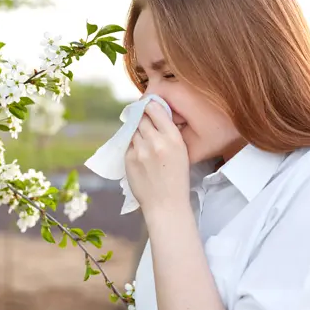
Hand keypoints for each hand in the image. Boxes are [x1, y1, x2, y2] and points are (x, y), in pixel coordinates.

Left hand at [124, 101, 190, 216]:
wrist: (165, 204)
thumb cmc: (176, 179)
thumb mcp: (182, 152)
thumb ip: (169, 134)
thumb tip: (156, 117)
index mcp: (173, 138)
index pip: (156, 110)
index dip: (150, 106)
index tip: (148, 105)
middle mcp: (156, 141)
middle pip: (142, 118)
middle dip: (142, 118)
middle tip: (143, 121)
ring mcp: (140, 150)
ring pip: (133, 130)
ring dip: (136, 132)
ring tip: (143, 141)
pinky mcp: (129, 158)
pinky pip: (128, 144)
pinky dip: (132, 145)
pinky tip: (140, 154)